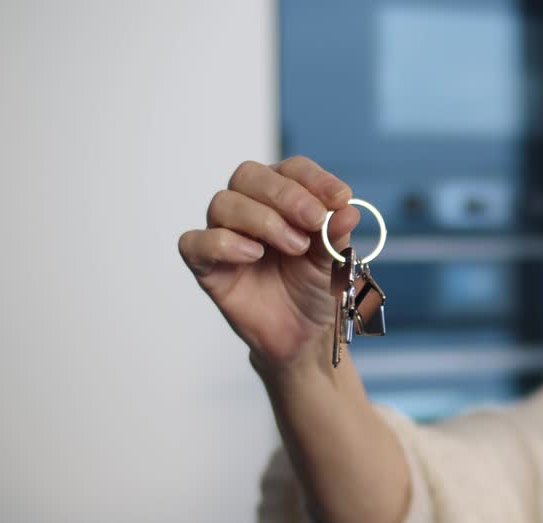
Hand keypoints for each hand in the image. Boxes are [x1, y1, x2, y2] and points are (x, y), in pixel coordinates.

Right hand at [179, 156, 359, 369]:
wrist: (304, 334)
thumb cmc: (315, 288)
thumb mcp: (336, 260)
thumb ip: (337, 234)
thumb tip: (348, 209)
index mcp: (284, 197)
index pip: (291, 169)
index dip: (314, 179)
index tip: (340, 198)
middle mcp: (250, 207)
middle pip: (249, 176)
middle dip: (286, 195)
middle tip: (314, 220)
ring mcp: (225, 233)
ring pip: (224, 203)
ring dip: (263, 220)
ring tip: (295, 247)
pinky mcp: (207, 265)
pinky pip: (195, 242)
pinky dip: (224, 243)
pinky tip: (253, 254)